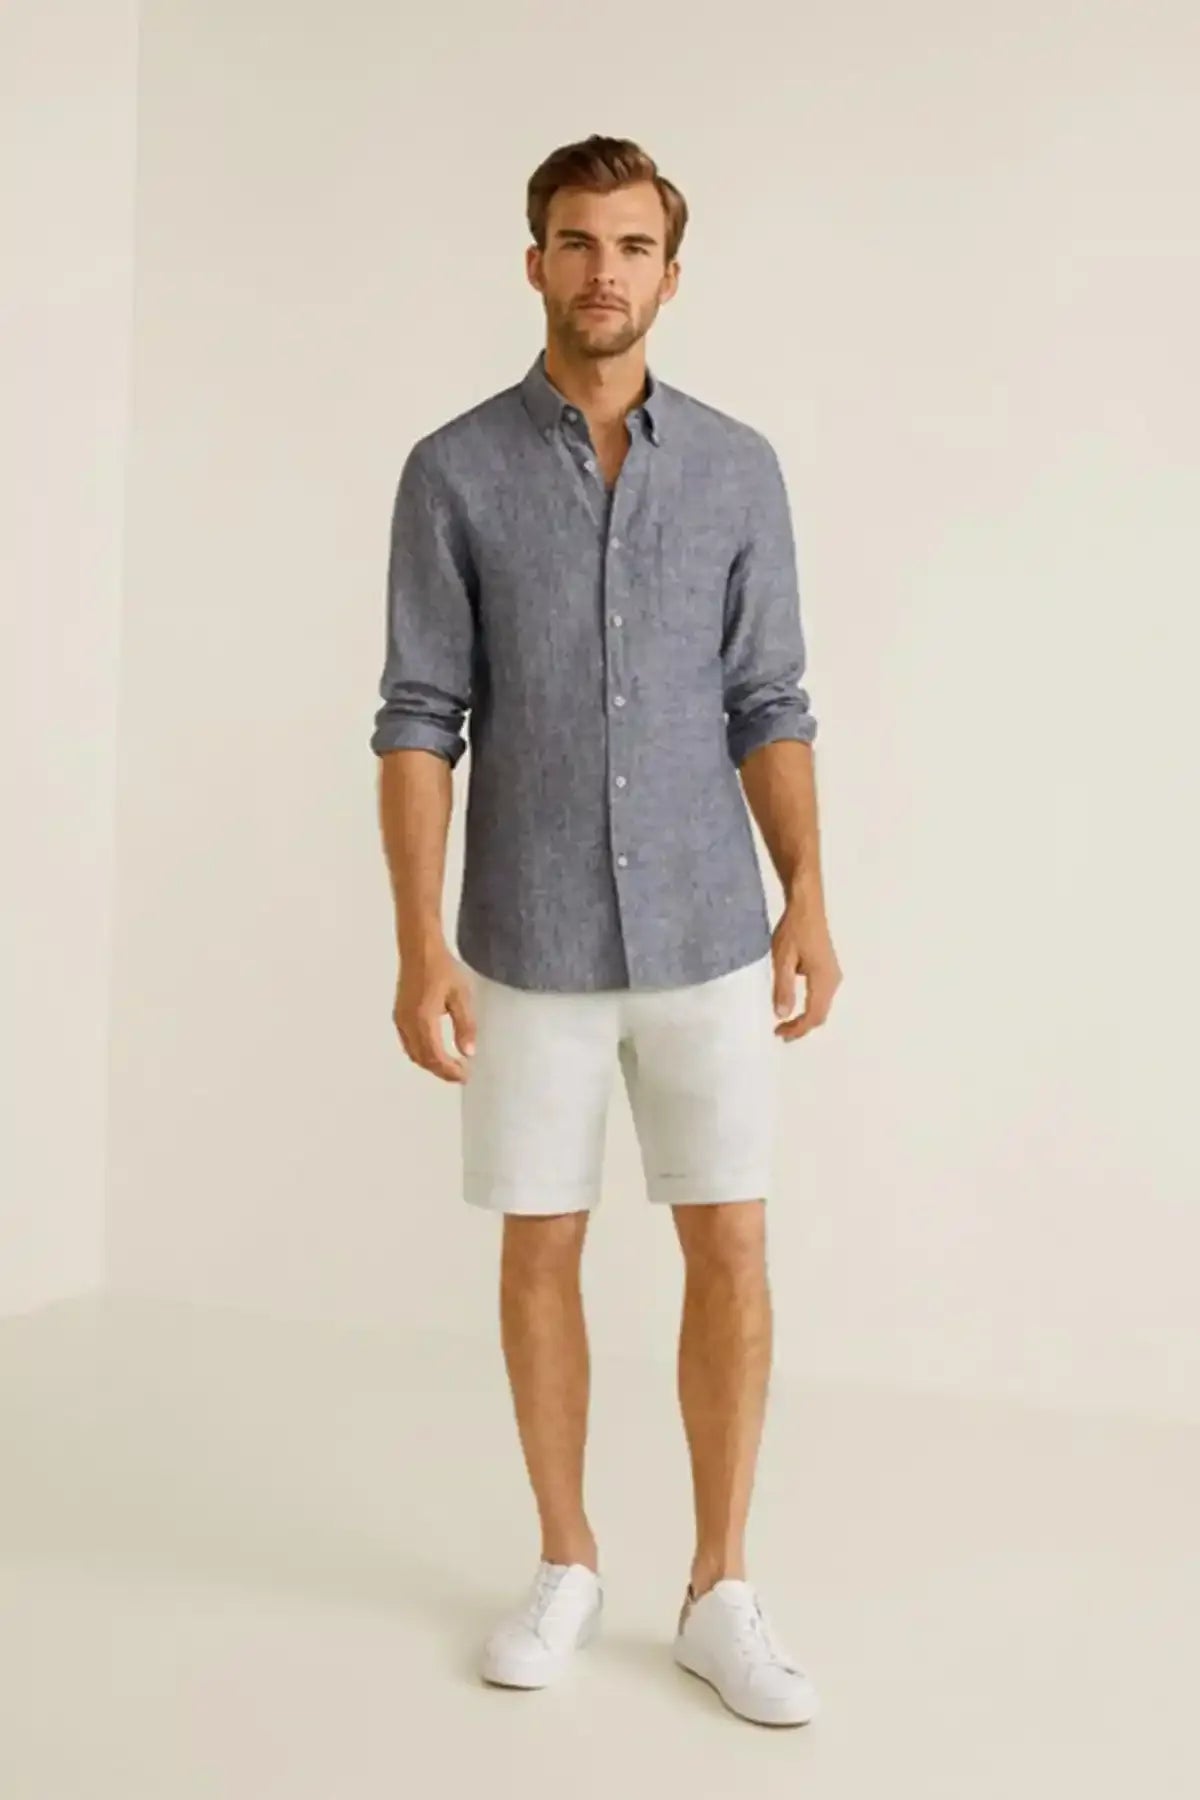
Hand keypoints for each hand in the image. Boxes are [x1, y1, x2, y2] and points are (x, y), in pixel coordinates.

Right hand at [392, 946, 476, 1082]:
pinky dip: (422, 1053)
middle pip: (423, 1059)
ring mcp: (400, 1020)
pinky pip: (408, 1043)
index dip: (450, 1071)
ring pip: (413, 1053)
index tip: (465, 1075)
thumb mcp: (461, 995)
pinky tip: (436, 1050)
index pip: (435, 1057)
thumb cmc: (442, 968)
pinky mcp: (399, 1015)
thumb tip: (468, 1052)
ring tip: (452, 1064)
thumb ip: (465, 1025)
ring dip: (431, 1063)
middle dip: (442, 1070)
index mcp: (423, 1020)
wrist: (419, 948)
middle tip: (462, 1073)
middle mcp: (407, 1023)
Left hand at [771, 901, 842, 1040]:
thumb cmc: (793, 930)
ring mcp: (833, 974)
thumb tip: (782, 1015)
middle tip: (781, 1033)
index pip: (813, 1014)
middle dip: (802, 1027)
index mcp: (823, 979)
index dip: (797, 1029)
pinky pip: (822, 995)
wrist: (807, 906)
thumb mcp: (782, 959)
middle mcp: (833, 980)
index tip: (779, 1034)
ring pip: (822, 1006)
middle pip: (821, 1014)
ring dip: (806, 1017)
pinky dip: (810, 1005)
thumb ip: (783, 988)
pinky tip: (795, 1003)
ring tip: (786, 1023)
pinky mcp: (829, 968)